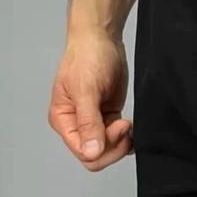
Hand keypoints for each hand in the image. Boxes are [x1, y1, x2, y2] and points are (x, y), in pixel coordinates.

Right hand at [48, 32, 132, 170]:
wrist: (102, 40)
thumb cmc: (87, 57)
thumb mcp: (86, 90)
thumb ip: (88, 122)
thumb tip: (91, 151)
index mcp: (64, 120)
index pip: (83, 153)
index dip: (104, 147)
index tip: (117, 126)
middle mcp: (77, 125)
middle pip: (96, 156)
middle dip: (114, 146)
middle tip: (125, 126)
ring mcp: (94, 123)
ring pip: (109, 150)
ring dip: (123, 142)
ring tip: (129, 124)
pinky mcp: (108, 118)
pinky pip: (118, 139)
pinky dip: (127, 137)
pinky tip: (132, 126)